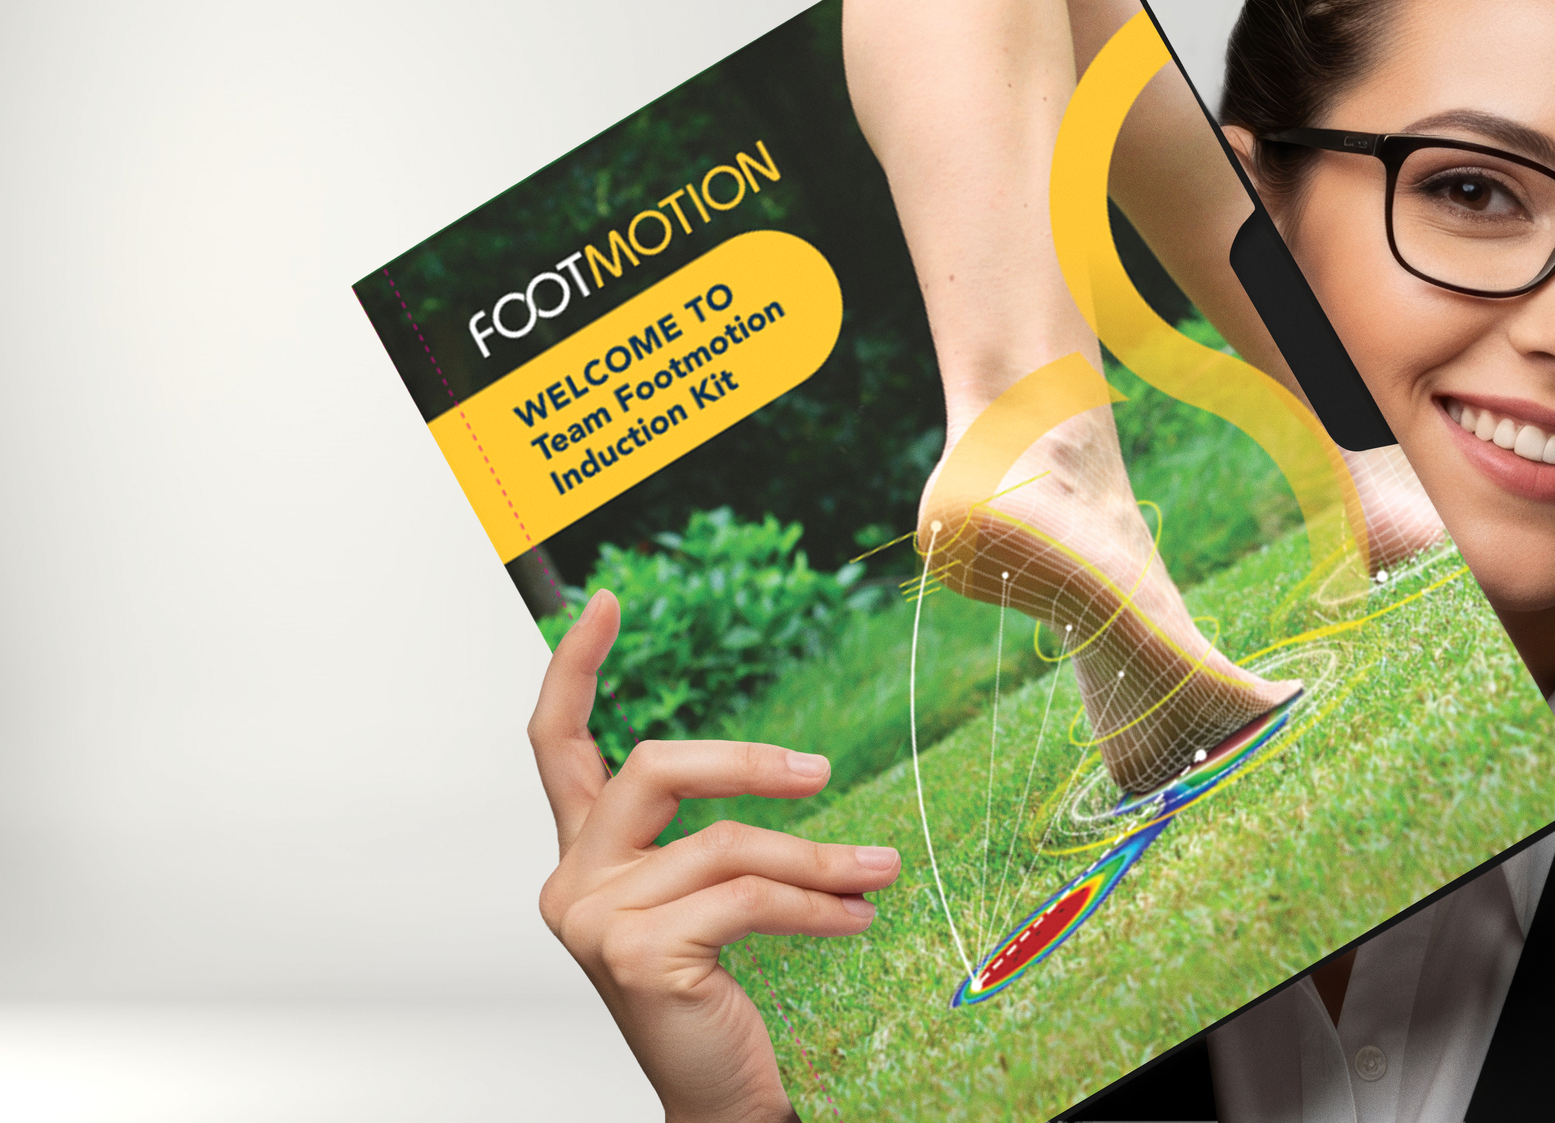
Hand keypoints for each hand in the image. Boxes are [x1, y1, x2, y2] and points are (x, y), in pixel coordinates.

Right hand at [528, 590, 899, 1121]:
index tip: (607, 601)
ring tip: (880, 874)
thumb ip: (713, 842)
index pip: (554, 744)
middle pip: (652, 768)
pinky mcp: (636, 954)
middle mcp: (571, 881)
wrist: (716, 1099)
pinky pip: (749, 898)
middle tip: (823, 774)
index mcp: (582, 857)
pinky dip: (818, 905)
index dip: (576, 668)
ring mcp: (595, 919)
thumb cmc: (714, 1001)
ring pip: (725, 844)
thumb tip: (801, 770)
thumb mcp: (707, 904)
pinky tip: (859, 918)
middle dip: (745, 761)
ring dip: (819, 859)